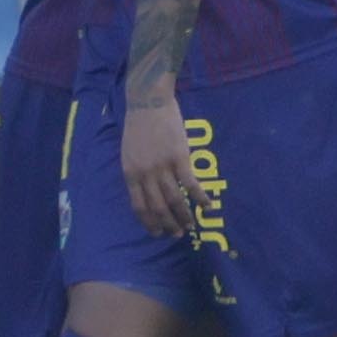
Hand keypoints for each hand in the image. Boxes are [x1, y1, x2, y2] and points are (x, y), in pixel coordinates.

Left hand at [121, 96, 205, 237]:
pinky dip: (200, 198)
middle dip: (168, 225)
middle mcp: (146, 174)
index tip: (157, 232)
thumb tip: (144, 192)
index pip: (139, 207)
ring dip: (184, 216)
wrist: (148, 101)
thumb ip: (135, 173)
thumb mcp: (128, 153)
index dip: (149, 223)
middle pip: (158, 208)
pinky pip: (191, 184)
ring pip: (175, 200)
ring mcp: (163, 167)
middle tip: (176, 234)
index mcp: (130, 173)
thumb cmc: (138, 125)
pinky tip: (208, 206)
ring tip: (190, 225)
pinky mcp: (180, 158)